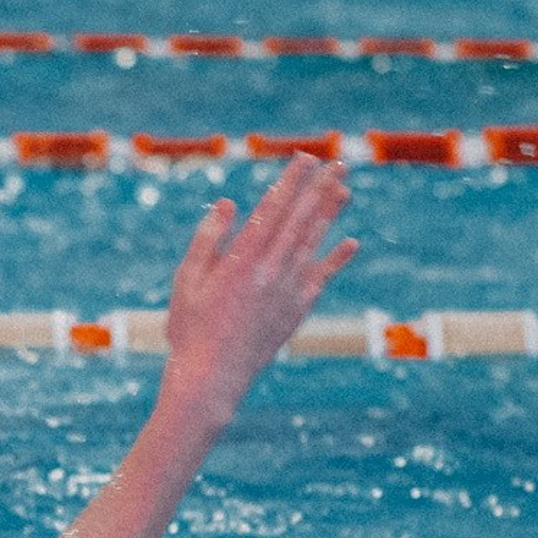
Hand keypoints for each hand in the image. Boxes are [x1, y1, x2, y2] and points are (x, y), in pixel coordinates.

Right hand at [160, 155, 355, 428]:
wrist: (212, 378)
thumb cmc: (190, 329)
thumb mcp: (186, 280)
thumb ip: (208, 239)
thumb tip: (229, 204)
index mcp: (241, 260)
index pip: (272, 210)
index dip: (290, 182)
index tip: (303, 159)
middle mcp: (271, 271)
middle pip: (300, 221)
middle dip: (319, 189)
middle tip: (337, 163)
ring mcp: (288, 292)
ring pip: (314, 244)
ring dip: (330, 215)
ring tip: (344, 189)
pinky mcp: (297, 311)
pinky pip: (321, 278)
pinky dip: (336, 259)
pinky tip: (350, 242)